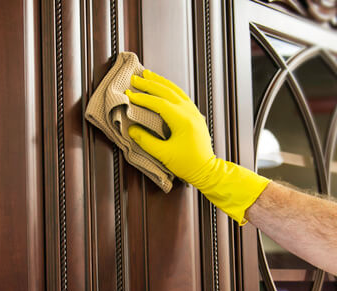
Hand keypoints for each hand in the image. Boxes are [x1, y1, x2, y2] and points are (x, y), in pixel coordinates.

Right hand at [126, 70, 216, 188]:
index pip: (159, 103)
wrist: (206, 170)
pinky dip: (171, 88)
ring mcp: (194, 112)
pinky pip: (182, 96)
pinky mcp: (195, 115)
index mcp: (183, 121)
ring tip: (148, 74)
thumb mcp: (164, 155)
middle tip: (135, 78)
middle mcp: (190, 113)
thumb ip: (146, 141)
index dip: (143, 98)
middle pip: (167, 91)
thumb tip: (132, 130)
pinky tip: (164, 86)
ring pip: (176, 90)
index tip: (129, 94)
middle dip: (150, 84)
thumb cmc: (187, 164)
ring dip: (161, 82)